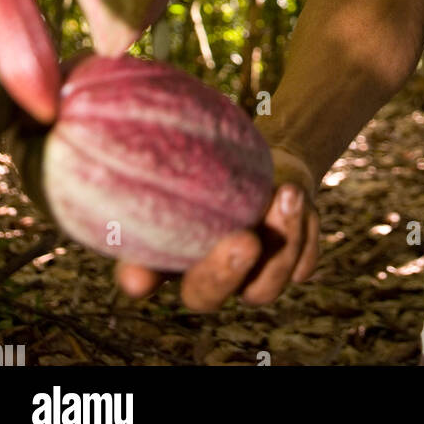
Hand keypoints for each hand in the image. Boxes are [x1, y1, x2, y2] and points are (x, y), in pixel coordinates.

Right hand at [115, 145, 319, 310]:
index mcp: (167, 254)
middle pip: (205, 297)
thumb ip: (165, 160)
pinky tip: (301, 200)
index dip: (139, 278)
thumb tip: (118, 126)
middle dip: (224, 273)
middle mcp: (206, 277)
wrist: (265, 164)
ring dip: (281, 243)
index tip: (138, 276)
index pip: (143, 276)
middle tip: (246, 241)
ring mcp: (249, 279)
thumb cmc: (213, 159)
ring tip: (290, 193)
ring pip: (263, 289)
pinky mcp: (289, 268)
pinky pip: (302, 268)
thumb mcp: (191, 156)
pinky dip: (305, 232)